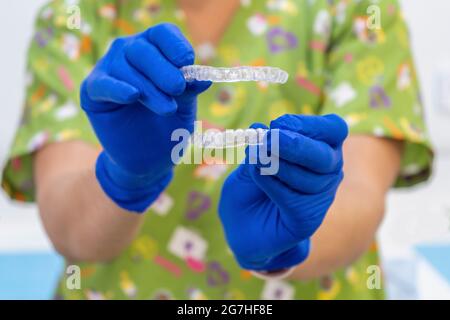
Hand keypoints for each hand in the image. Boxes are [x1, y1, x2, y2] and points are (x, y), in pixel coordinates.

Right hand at [80, 23, 210, 212]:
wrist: (148, 160)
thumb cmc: (167, 129)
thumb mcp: (185, 110)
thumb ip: (190, 91)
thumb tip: (204, 77)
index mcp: (156, 51)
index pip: (163, 34)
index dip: (175, 45)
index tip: (187, 61)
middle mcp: (130, 53)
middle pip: (143, 49)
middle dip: (163, 69)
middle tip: (178, 88)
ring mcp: (109, 69)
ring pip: (126, 68)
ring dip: (149, 88)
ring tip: (167, 108)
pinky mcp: (93, 91)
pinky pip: (103, 84)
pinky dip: (117, 89)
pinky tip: (132, 96)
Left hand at [218, 114, 347, 270]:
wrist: (241, 228)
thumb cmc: (250, 190)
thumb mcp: (249, 162)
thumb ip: (257, 148)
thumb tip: (259, 127)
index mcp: (319, 148)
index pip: (333, 130)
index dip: (310, 124)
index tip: (279, 123)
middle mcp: (327, 172)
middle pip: (327, 156)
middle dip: (298, 145)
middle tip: (272, 140)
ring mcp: (320, 197)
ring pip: (311, 179)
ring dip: (279, 166)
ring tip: (257, 162)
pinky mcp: (308, 219)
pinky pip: (295, 199)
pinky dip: (273, 186)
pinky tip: (259, 180)